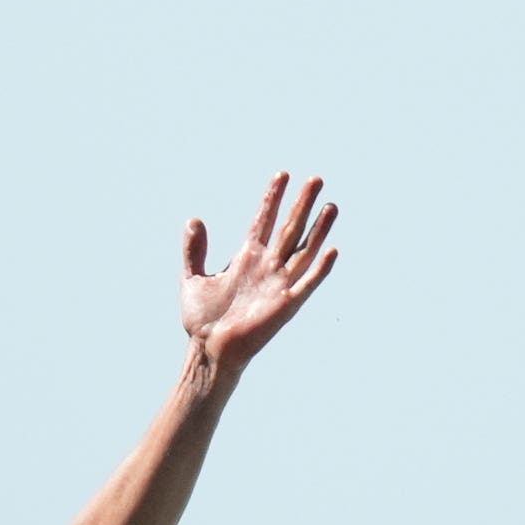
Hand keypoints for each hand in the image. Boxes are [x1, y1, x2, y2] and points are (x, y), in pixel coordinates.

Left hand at [178, 172, 340, 375]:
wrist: (208, 350)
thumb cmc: (202, 320)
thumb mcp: (193, 279)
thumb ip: (194, 251)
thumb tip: (194, 220)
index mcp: (247, 257)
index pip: (264, 220)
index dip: (273, 198)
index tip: (283, 174)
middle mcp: (267, 267)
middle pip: (290, 228)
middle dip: (302, 204)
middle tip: (316, 179)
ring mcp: (278, 285)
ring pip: (303, 251)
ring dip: (319, 229)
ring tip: (331, 206)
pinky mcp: (285, 306)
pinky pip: (306, 284)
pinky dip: (319, 269)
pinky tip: (331, 250)